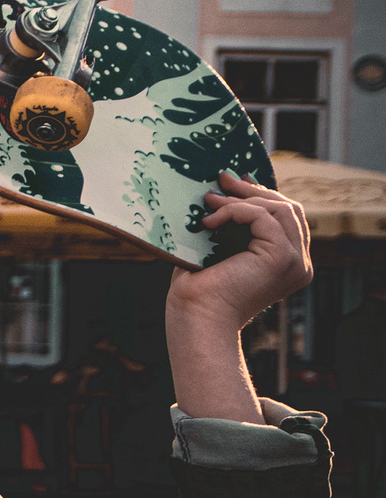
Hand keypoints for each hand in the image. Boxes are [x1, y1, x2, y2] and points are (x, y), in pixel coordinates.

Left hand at [163, 171, 312, 423]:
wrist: (197, 318)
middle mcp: (299, 263)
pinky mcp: (281, 257)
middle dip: (253, 191)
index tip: (231, 184)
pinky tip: (209, 223)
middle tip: (221, 179)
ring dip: (241, 200)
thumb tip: (222, 192)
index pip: (286, 218)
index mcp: (289, 263)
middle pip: (288, 209)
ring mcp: (295, 261)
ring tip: (208, 201)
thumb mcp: (220, 250)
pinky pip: (262, 217)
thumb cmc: (200, 290)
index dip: (261, 196)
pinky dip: (234, 212)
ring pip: (280, 209)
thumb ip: (232, 227)